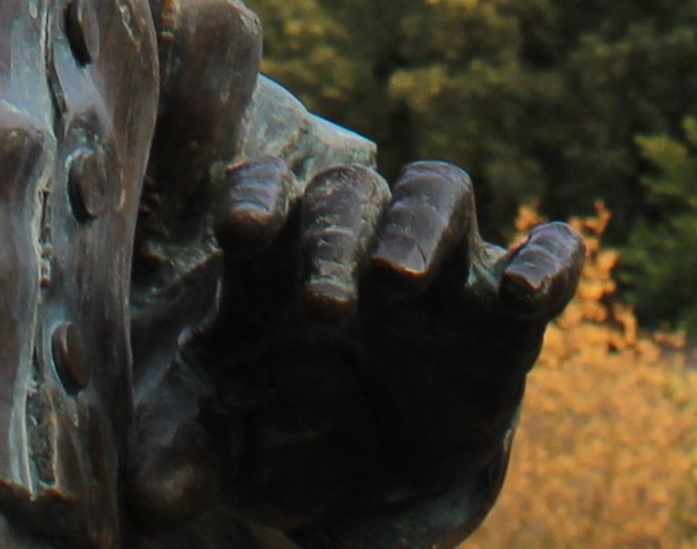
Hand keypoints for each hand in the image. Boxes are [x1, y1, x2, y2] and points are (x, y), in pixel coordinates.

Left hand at [197, 153, 582, 536]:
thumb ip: (191, 461)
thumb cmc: (286, 443)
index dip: (257, 197)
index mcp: (278, 267)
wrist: (372, 482)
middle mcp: (358, 248)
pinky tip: (529, 287)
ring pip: (439, 193)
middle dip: (334, 240)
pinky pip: (546, 254)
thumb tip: (146, 502)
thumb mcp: (233, 455)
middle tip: (325, 309)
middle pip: (349, 195)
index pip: (266, 198)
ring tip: (399, 279)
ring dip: (420, 223)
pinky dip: (549, 258)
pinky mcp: (504, 310)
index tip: (244, 230)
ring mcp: (437, 271)